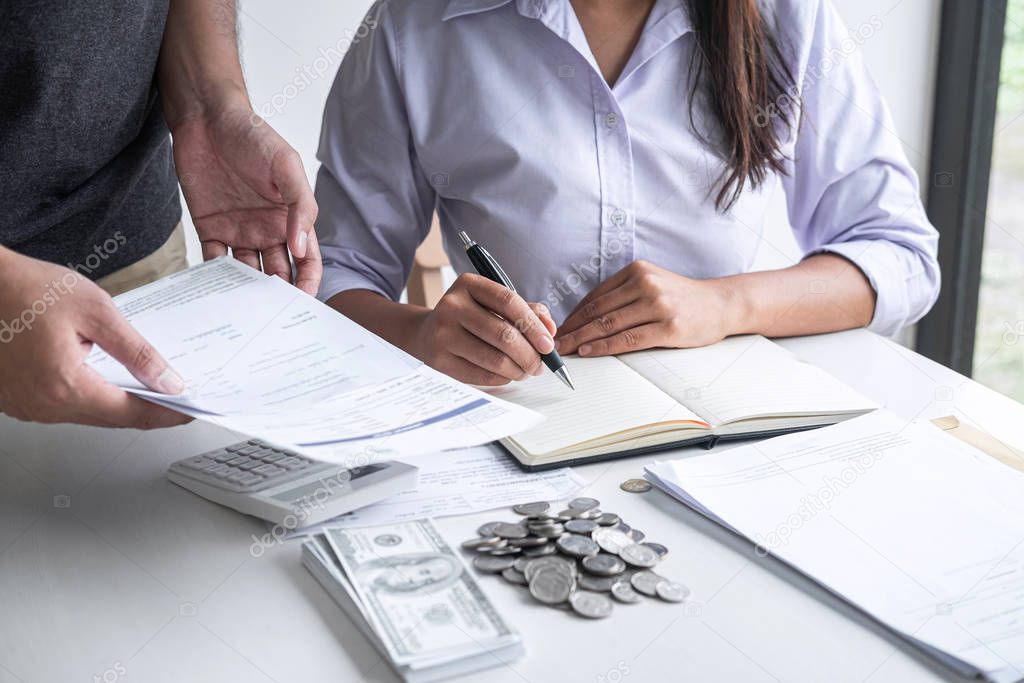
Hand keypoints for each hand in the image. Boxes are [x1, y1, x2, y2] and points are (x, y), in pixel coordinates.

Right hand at [0, 250, 191, 428]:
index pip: (132, 414)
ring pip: (87, 414)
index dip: (168, 414)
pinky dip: (90, 395)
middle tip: (178, 397)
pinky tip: (106, 379)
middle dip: (147, 408)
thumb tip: (167, 380)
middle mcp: (43, 406)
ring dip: (118, 402)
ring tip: (149, 387)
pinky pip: (63, 406)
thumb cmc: (25, 289)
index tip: (192, 411)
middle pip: (111, 418)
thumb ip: (136, 351)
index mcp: (65, 387)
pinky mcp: (15, 400)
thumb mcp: (96, 311)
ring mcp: (26, 406)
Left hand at [172, 104, 321, 293]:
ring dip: (247, 291)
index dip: (308, 282)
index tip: (303, 302)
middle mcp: (268, 230)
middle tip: (272, 315)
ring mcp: (239, 231)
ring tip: (244, 308)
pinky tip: (216, 291)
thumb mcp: (286, 167)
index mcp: (291, 219)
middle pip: (278, 273)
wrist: (207, 119)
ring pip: (247, 273)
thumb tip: (301, 249)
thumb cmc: (253, 136)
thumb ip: (299, 208)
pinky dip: (216, 278)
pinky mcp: (210, 228)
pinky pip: (214, 261)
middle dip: (278, 295)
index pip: (307, 260)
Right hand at [410, 274, 556, 385]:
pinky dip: (501, 378)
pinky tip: (507, 374)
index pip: (509, 302)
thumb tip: (550, 329)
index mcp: (469, 284)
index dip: (533, 325)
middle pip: (504, 334)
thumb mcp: (494, 305)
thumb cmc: (470, 318)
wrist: (427, 333)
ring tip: (525, 371)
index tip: (548, 344)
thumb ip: (526, 311)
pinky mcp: (438, 359)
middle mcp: (452, 305)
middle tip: (540, 365)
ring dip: (518, 370)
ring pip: (494, 359)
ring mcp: (442, 333)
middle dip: (530, 355)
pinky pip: (480, 375)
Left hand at [555, 260, 736, 356]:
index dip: (573, 315)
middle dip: (571, 329)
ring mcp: (658, 305)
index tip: (558, 329)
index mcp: (637, 271)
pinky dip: (604, 347)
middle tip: (553, 343)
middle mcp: (646, 284)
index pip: (596, 296)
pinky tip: (589, 352)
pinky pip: (628, 339)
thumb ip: (623, 294)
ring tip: (565, 350)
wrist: (722, 303)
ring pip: (609, 325)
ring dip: (582, 340)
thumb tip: (586, 316)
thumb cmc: (683, 298)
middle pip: (598, 311)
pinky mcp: (668, 327)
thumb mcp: (652, 283)